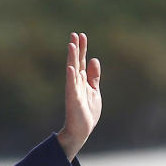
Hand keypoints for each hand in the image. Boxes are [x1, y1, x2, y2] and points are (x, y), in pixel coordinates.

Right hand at [57, 32, 101, 160]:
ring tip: (71, 45)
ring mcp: (74, 90)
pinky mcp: (74, 100)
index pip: (81, 61)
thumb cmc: (87, 112)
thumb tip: (94, 59)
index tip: (81, 35)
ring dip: (72, 58)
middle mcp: (76, 83)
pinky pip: (71, 87)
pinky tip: (71, 67)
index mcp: (82, 81)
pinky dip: (71, 77)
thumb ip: (94, 77)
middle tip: (75, 34)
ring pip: (72, 71)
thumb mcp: (94, 91)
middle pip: (76, 62)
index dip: (82, 48)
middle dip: (76, 49)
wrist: (82, 130)